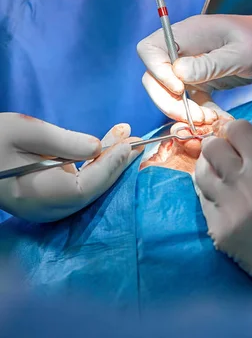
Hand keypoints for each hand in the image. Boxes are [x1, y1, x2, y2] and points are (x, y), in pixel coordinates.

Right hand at [0, 113, 142, 222]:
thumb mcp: (27, 131)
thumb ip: (64, 142)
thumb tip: (98, 147)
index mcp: (37, 195)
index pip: (86, 188)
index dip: (110, 167)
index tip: (129, 146)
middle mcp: (45, 208)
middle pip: (92, 191)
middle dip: (116, 164)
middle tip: (137, 140)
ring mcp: (47, 206)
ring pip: (88, 186)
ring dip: (108, 160)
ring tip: (125, 133)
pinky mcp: (49, 197)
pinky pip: (79, 184)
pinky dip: (94, 164)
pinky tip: (106, 142)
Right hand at [137, 12, 251, 122]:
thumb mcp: (240, 54)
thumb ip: (209, 64)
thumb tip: (177, 72)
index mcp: (187, 33)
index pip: (150, 50)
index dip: (157, 71)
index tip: (179, 88)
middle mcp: (183, 49)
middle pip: (154, 75)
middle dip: (167, 99)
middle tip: (191, 116)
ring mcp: (191, 65)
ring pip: (168, 92)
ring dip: (182, 110)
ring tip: (207, 120)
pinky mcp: (201, 79)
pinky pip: (189, 100)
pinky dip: (198, 112)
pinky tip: (216, 119)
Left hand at [195, 119, 251, 290]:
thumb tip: (243, 141)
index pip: (237, 129)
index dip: (237, 131)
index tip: (240, 140)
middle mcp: (243, 184)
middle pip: (212, 146)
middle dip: (218, 147)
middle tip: (226, 157)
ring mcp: (227, 207)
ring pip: (200, 171)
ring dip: (209, 168)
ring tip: (220, 176)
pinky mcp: (216, 227)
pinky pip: (201, 198)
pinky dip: (209, 193)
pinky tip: (222, 198)